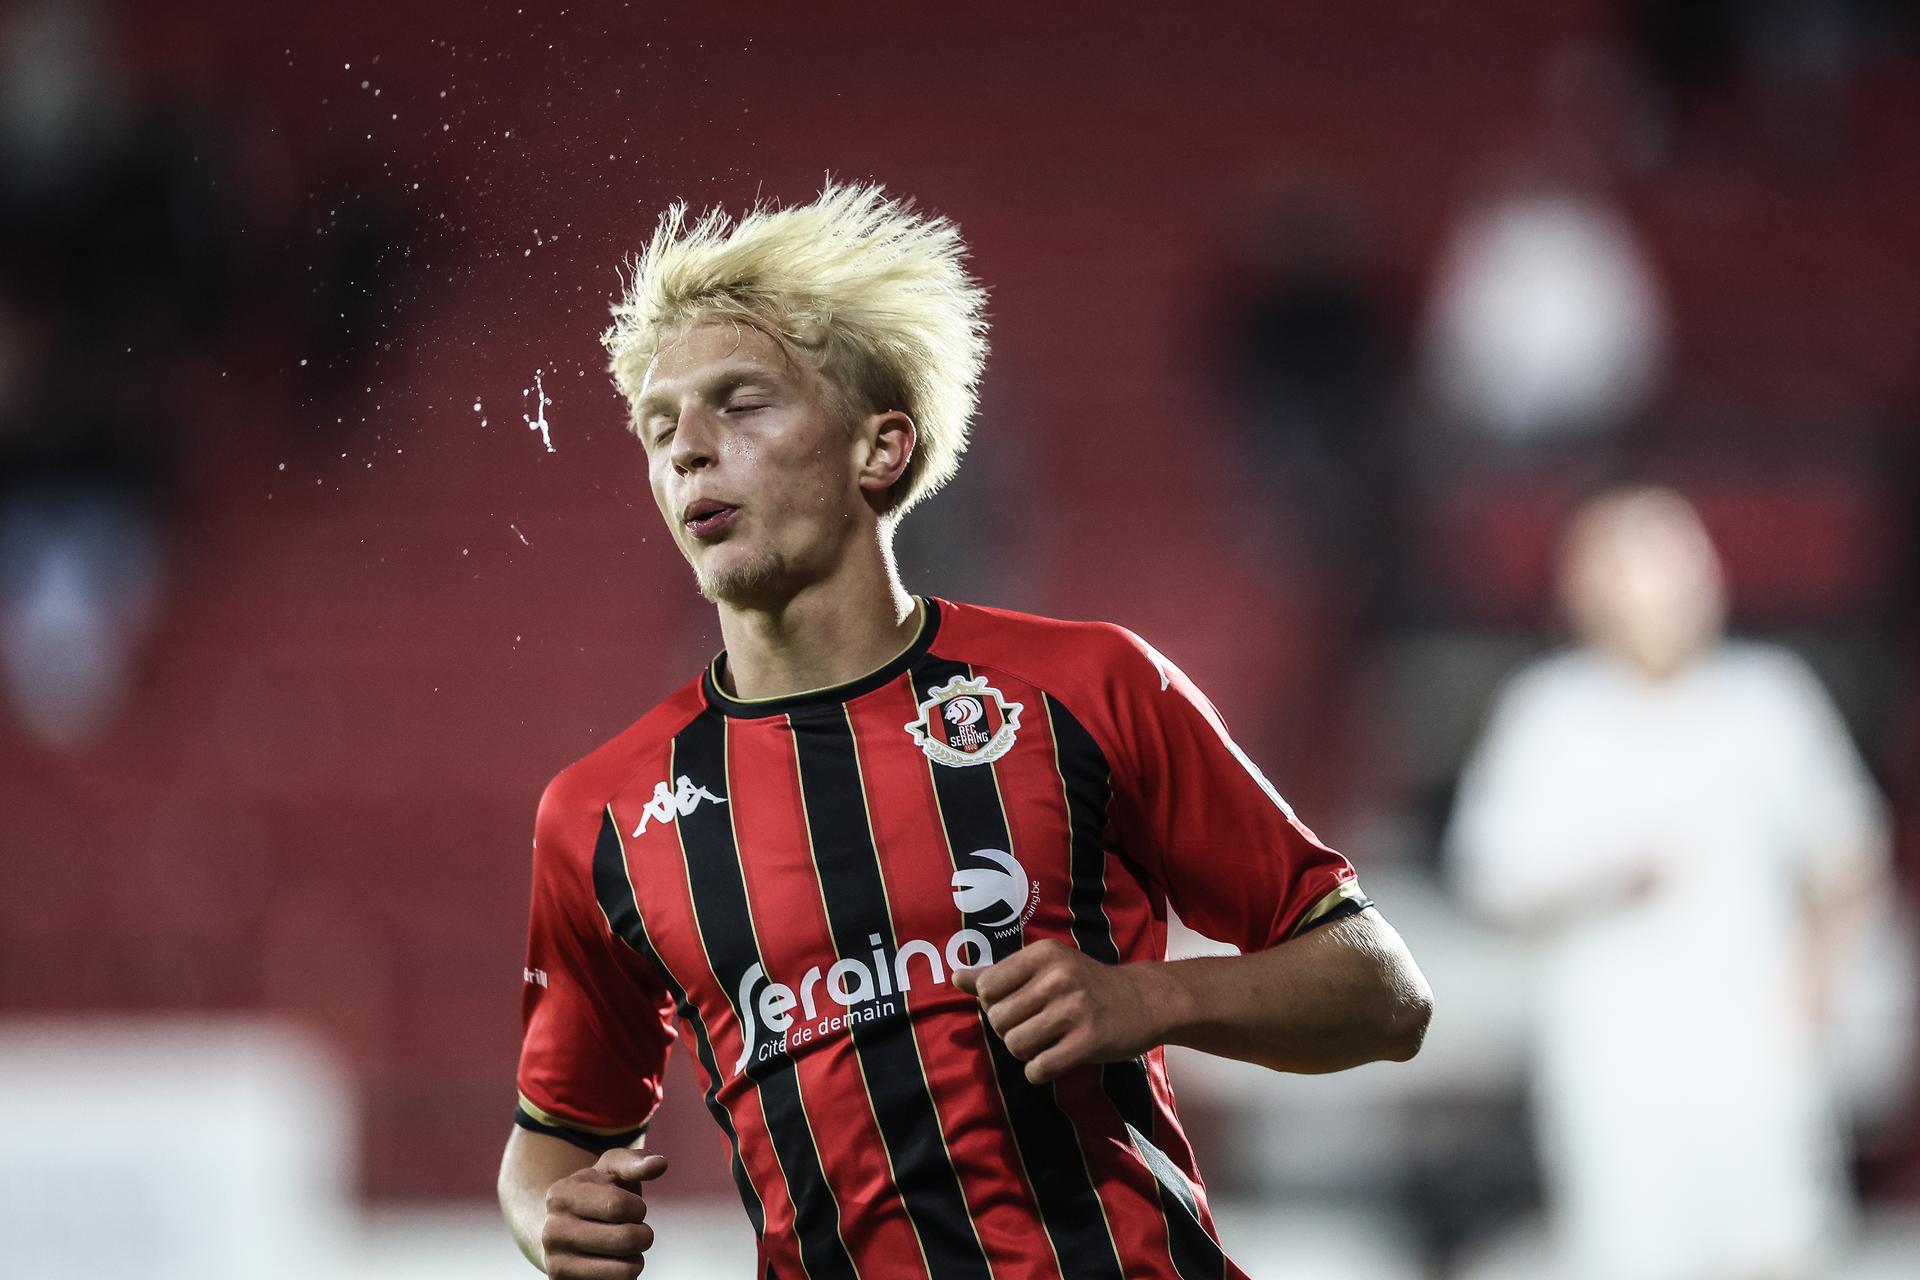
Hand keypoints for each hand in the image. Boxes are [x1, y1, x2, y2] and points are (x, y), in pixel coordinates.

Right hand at [540, 1149, 666, 1278]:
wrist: (557, 1230)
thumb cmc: (594, 1194)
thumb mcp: (609, 1170)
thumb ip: (634, 1162)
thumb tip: (659, 1164)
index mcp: (561, 1196)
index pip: (618, 1205)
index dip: (638, 1208)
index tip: (633, 1208)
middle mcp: (552, 1232)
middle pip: (625, 1240)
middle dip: (643, 1235)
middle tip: (637, 1231)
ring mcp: (556, 1264)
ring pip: (625, 1271)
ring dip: (635, 1260)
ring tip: (623, 1250)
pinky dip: (623, 1277)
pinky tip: (612, 1265)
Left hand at [953, 939, 1171, 1083]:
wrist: (1145, 1001)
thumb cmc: (1085, 984)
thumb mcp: (1045, 968)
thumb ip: (998, 974)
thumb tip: (955, 977)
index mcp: (1043, 955)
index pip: (987, 988)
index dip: (996, 1005)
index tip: (1019, 1006)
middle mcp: (1058, 977)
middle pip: (999, 1020)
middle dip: (1011, 1031)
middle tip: (1037, 1027)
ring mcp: (1074, 1009)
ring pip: (1015, 1045)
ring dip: (1025, 1052)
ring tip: (1047, 1042)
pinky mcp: (1088, 1041)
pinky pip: (1038, 1068)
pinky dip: (1040, 1071)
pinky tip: (1057, 1058)